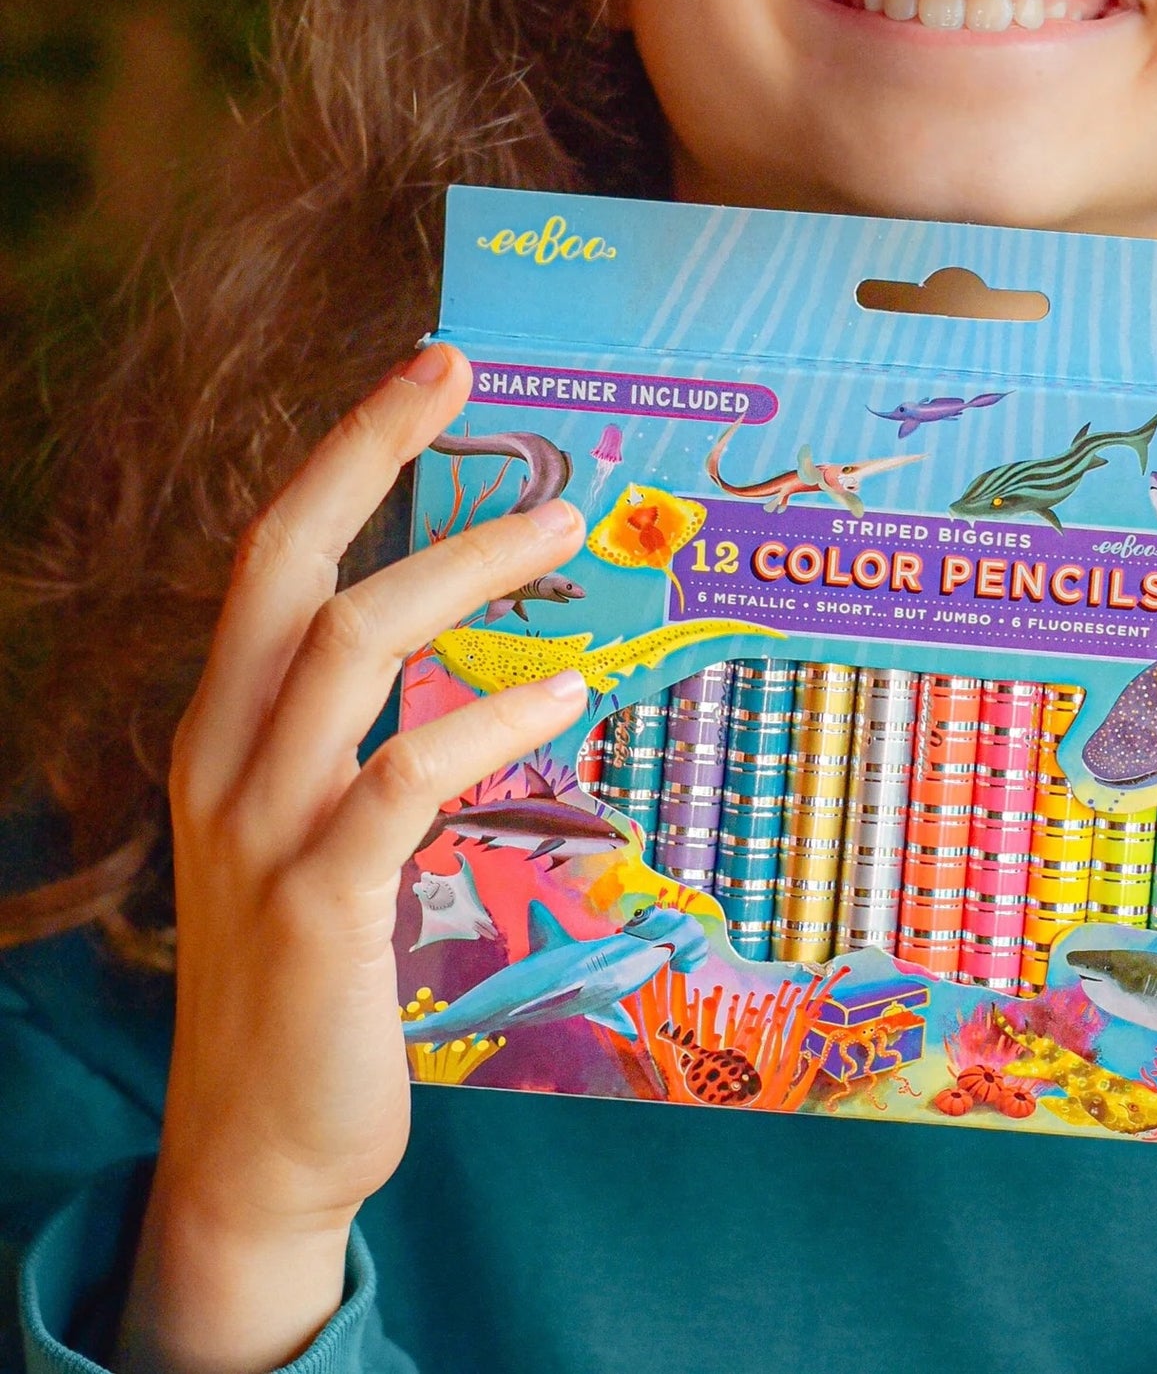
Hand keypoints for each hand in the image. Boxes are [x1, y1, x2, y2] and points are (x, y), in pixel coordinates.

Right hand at [120, 347, 588, 1373]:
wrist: (259, 1147)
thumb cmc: (311, 974)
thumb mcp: (317, 831)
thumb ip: (363, 735)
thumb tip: (466, 642)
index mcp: (226, 730)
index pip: (271, 558)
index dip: (346, 454)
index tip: (428, 371)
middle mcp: (226, 760)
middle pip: (288, 567)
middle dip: (370, 452)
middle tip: (463, 374)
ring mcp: (264, 831)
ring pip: (351, 646)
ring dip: (463, 567)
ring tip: (564, 524)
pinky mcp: (320, 905)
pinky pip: (404, 777)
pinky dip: (489, 719)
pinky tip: (568, 690)